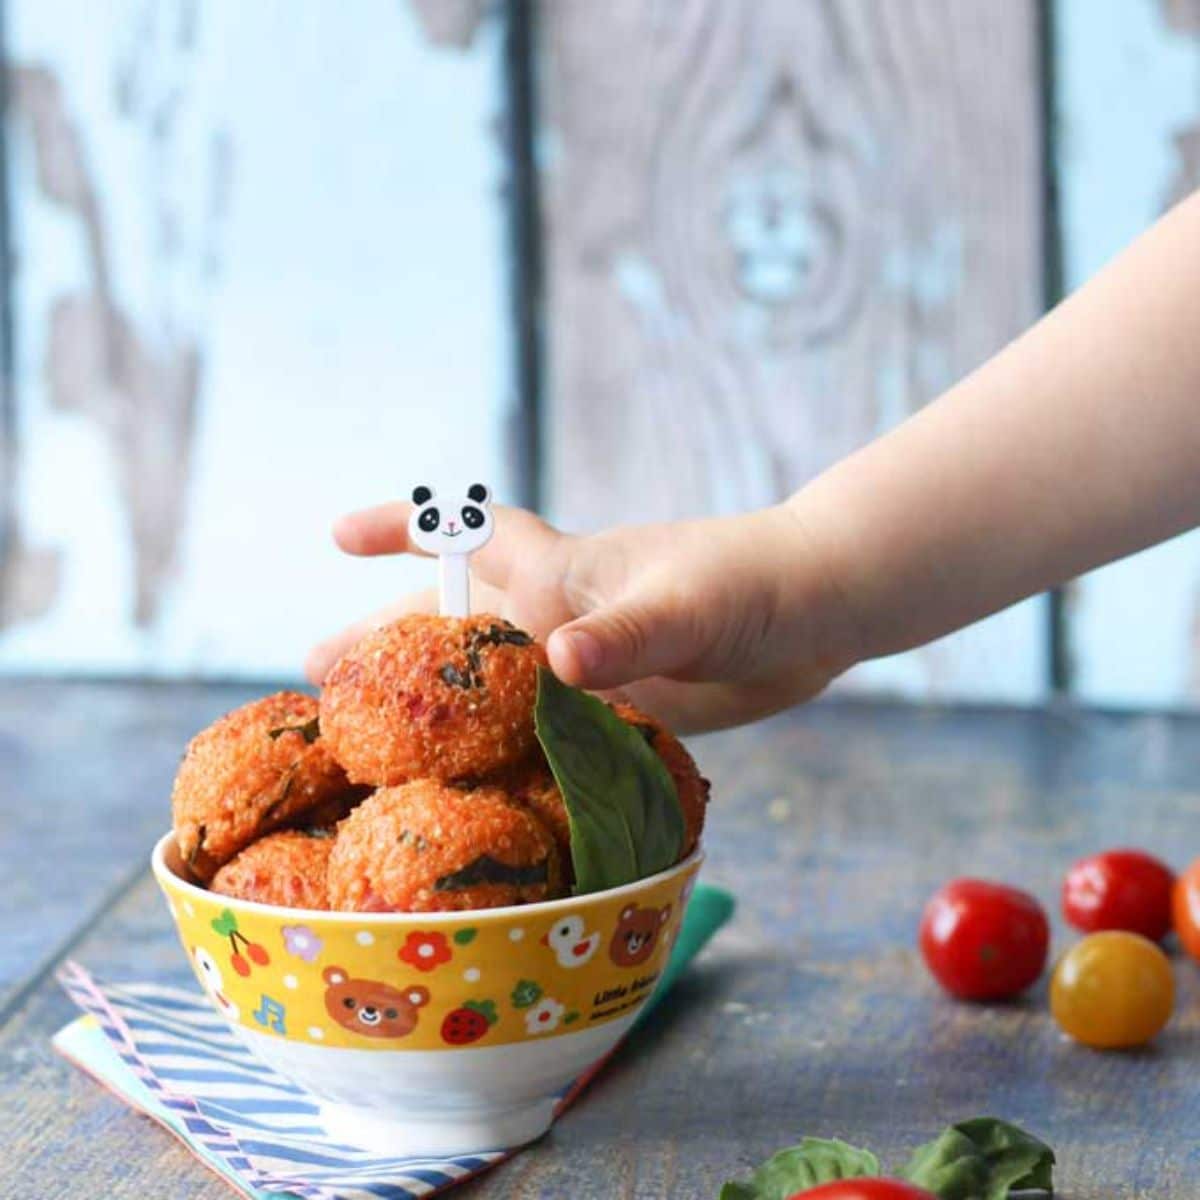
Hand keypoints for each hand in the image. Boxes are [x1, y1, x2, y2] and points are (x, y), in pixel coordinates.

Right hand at [305, 501, 860, 732]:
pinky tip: (484, 780)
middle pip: (458, 623)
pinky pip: (548, 729)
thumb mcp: (685, 605)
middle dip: (390, 639)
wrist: (818, 611)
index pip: (469, 537)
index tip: (337, 537)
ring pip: (494, 684)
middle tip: (322, 677)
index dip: (404, 529)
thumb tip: (559, 662)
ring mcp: (590, 666)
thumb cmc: (751, 583)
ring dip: (442, 708)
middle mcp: (563, 618)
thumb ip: (624, 634)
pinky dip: (510, 750)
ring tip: (384, 744)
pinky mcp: (622, 707)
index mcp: (563, 575)